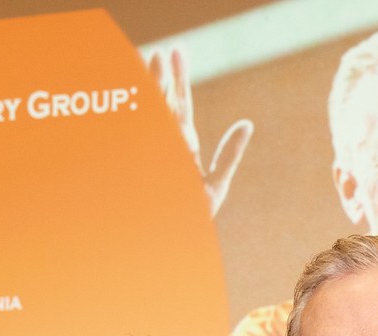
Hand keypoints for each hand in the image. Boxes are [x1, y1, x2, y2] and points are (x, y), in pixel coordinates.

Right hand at [147, 47, 252, 216]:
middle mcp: (165, 145)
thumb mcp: (215, 184)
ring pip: (148, 115)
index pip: (180, 104)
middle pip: (161, 104)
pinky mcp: (140, 167)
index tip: (176, 50)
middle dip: (159, 78)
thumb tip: (246, 124)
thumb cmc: (194, 218)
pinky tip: (131, 98)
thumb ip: (228, 153)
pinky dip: (133, 116)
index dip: (178, 77)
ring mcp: (151, 155)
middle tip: (158, 52)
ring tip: (145, 61)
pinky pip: (137, 137)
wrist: (174, 244)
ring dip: (147, 90)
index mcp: (182, 145)